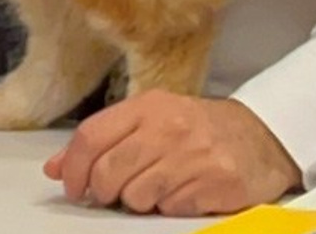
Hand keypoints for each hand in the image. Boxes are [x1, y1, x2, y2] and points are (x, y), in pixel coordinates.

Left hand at [43, 90, 302, 216]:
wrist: (259, 137)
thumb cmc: (198, 129)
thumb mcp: (150, 121)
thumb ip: (105, 140)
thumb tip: (55, 167)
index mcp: (148, 105)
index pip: (91, 136)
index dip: (73, 167)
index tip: (72, 186)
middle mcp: (169, 126)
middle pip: (108, 173)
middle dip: (104, 192)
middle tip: (114, 194)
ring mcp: (193, 155)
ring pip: (136, 197)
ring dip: (140, 201)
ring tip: (158, 186)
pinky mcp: (215, 182)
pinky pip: (170, 209)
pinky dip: (171, 208)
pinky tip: (184, 191)